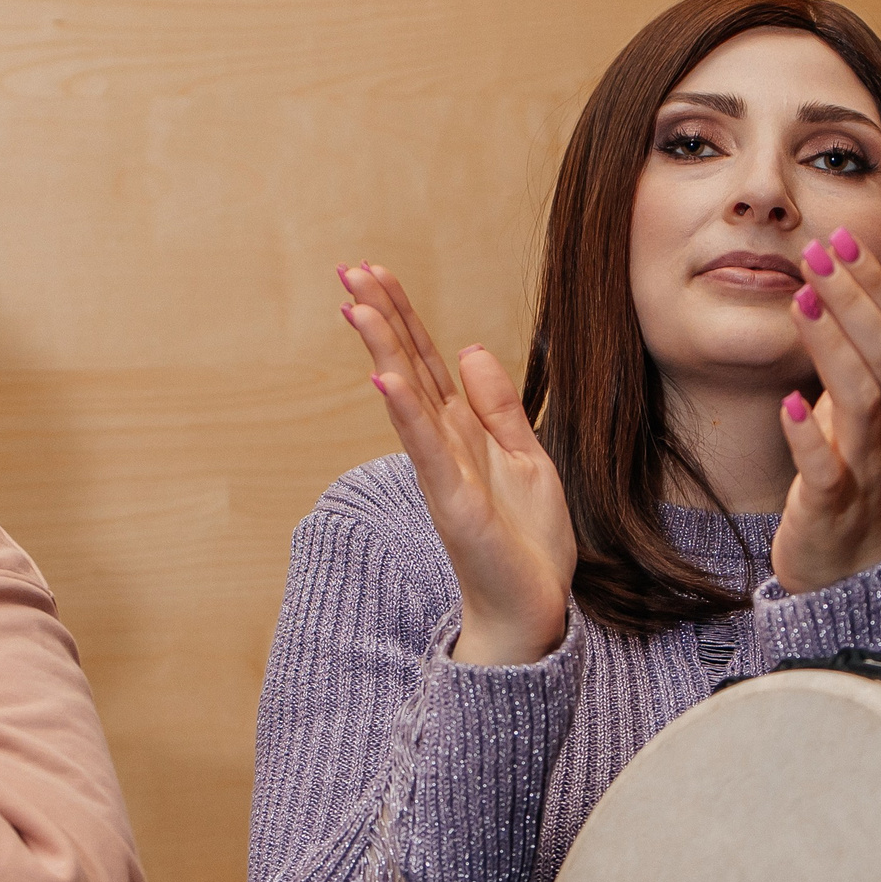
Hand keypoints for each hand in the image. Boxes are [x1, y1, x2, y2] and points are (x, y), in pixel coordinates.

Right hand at [340, 264, 575, 665]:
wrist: (532, 611)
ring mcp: (444, 473)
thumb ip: (499, 407)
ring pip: (408, 400)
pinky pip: (428, 451)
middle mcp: (444, 446)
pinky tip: (386, 381)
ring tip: (357, 307)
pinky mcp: (455, 504)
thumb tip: (471, 349)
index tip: (374, 272)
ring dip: (382, 353)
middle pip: (407, 368)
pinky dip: (407, 415)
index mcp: (462, 431)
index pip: (425, 361)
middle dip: (381, 319)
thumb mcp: (526, 457)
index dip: (401, 316)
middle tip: (348, 270)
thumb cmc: (527, 544)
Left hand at [773, 230, 880, 593]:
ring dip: (831, 347)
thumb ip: (854, 355)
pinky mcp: (833, 504)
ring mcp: (867, 464)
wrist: (853, 565)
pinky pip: (825, 468)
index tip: (840, 237)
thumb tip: (831, 285)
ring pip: (862, 398)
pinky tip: (786, 405)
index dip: (872, 280)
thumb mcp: (859, 408)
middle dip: (852, 297)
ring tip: (803, 302)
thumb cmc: (850, 474)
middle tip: (816, 253)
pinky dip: (807, 436)